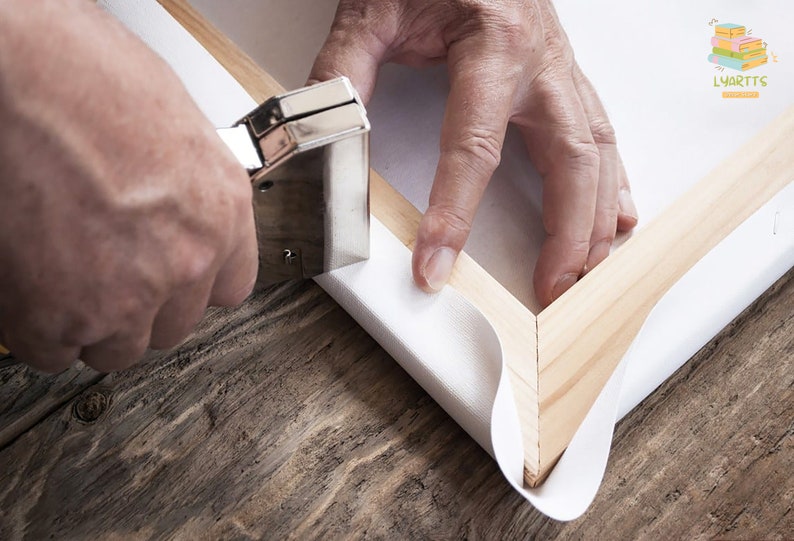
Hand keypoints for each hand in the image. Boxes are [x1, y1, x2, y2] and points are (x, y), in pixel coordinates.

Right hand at [0, 2, 257, 371]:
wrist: (21, 71)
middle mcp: (187, 259)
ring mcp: (128, 294)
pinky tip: (30, 288)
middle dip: (140, 305)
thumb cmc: (85, 76)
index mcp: (221, 212)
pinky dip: (39, 329)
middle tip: (103, 272)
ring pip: (117, 346)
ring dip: (91, 323)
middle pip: (173, 324)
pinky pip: (55, 351)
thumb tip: (166, 218)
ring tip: (61, 276)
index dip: (193, 287)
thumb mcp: (174, 133)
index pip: (230, 288)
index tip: (172, 282)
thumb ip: (183, 195)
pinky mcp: (62, 316)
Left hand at [310, 0, 638, 306]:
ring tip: (586, 269)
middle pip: (570, 159)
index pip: (474, 146)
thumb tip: (326, 125)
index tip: (436, 262)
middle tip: (551, 287)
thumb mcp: (376, 7)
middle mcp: (539, 60)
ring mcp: (558, 68)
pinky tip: (616, 214)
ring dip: (596, 216)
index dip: (454, 212)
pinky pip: (600, 131)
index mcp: (493, 42)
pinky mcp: (561, 75)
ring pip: (597, 151)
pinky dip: (611, 180)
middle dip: (566, 232)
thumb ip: (346, 66)